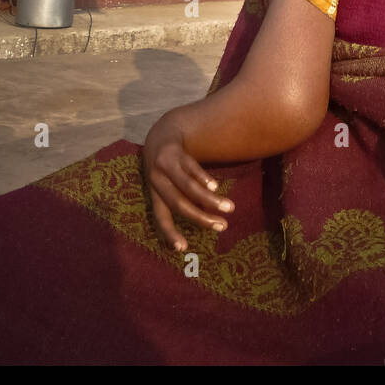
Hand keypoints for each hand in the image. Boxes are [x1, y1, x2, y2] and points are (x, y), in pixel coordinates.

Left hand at [141, 111, 234, 252]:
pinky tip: (215, 187)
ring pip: (188, 186)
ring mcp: (166, 166)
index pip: (161, 217)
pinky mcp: (176, 152)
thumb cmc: (169, 169)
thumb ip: (185, 200)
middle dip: (201, 218)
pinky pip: (191, 168)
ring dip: (209, 199)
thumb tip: (208, 221)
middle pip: (179, 203)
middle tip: (222, 226)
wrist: (161, 135)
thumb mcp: (169, 185)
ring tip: (229, 208)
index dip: (170, 233)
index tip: (182, 248)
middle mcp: (157, 181)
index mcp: (154, 194)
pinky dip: (203, 178)